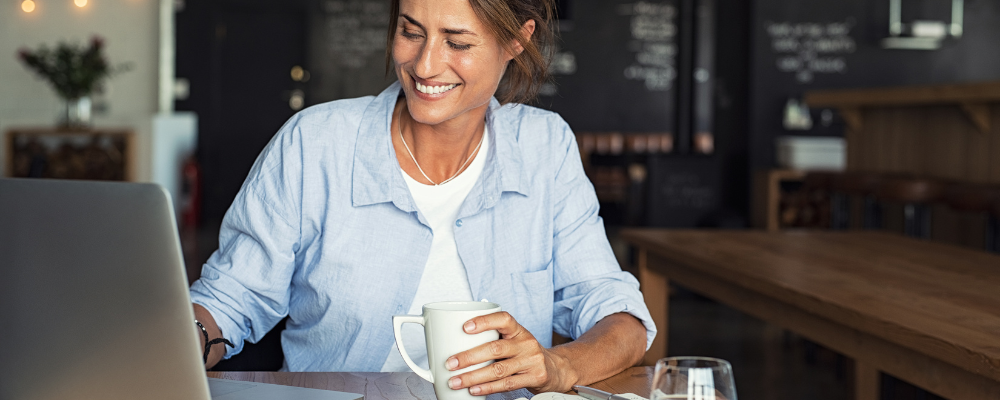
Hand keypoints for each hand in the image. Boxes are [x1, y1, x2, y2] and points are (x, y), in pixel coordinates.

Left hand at [445, 312, 577, 394]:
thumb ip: (493, 339)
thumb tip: (455, 344)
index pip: (503, 319)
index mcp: (518, 330)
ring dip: (473, 376)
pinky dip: (487, 388)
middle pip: (495, 348)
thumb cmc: (525, 353)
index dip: (484, 321)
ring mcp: (531, 361)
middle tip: (451, 363)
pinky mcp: (534, 377)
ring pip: (498, 369)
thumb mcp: (514, 340)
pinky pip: (507, 384)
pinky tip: (473, 390)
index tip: (464, 327)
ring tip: (456, 381)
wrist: (555, 368)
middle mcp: (526, 343)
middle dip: (469, 357)